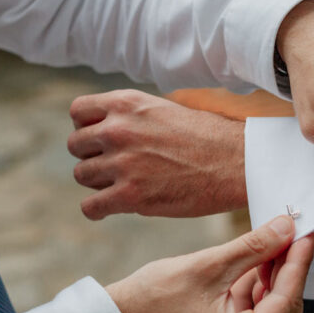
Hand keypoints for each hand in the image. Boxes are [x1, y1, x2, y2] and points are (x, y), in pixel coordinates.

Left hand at [67, 90, 246, 218]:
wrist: (237, 163)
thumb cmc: (208, 138)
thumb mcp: (165, 110)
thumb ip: (132, 117)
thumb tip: (106, 129)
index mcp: (126, 103)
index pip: (77, 112)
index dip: (86, 127)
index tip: (101, 140)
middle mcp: (118, 130)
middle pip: (76, 145)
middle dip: (92, 156)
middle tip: (116, 167)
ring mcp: (122, 163)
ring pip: (82, 175)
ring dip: (98, 182)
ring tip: (123, 185)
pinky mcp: (130, 196)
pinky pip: (90, 206)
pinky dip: (97, 209)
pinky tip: (111, 207)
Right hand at [105, 215, 313, 312]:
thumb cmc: (153, 299)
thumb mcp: (209, 266)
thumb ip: (253, 247)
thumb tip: (288, 227)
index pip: (286, 301)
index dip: (299, 264)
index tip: (307, 234)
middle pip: (283, 309)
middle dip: (286, 269)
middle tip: (291, 233)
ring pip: (270, 310)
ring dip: (271, 276)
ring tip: (271, 241)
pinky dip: (255, 288)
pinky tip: (255, 260)